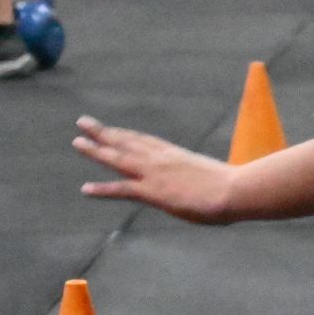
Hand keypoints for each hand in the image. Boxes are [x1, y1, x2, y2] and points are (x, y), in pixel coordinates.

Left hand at [74, 116, 237, 223]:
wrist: (236, 190)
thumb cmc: (235, 186)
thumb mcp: (217, 177)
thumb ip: (206, 178)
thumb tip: (216, 184)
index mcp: (176, 154)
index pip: (145, 141)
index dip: (125, 135)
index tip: (112, 130)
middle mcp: (162, 158)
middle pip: (127, 141)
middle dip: (104, 132)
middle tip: (84, 122)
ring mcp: (155, 173)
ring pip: (118, 158)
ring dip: (96, 149)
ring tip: (77, 141)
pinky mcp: (153, 191)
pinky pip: (121, 189)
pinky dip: (102, 189)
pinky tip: (86, 189)